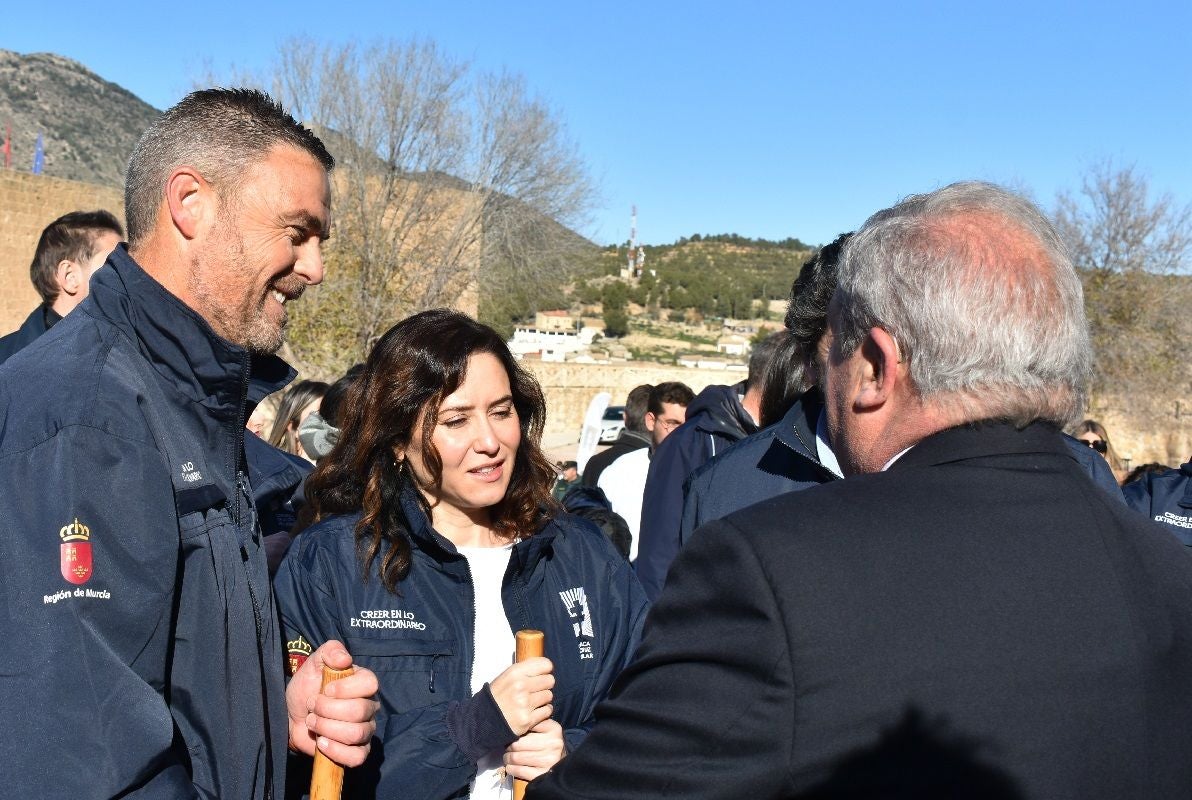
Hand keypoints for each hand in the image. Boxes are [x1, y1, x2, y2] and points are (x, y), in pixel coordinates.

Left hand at [286, 639, 379, 766]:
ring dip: (326, 728)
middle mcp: (369, 706)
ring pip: (356, 734)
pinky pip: (357, 757)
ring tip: (312, 722)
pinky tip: (322, 743)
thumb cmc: (306, 688)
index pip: (370, 683)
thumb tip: (345, 659)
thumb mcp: (313, 663)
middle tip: (312, 707)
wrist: (291, 717)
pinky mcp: (357, 751)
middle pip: (359, 711)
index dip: (346, 688)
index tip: (326, 689)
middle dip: (327, 710)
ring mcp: (365, 730)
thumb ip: (329, 651)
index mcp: (363, 683)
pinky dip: (336, 751)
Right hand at [489, 656, 553, 735]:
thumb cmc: (498, 696)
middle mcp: (520, 686)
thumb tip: (548, 666)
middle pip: (550, 680)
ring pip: (549, 696)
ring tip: (532, 702)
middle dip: (544, 685)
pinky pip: (547, 711)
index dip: (545, 670)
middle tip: (535, 690)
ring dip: (543, 699)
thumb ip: (526, 670)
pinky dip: (543, 712)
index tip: (542, 674)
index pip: (545, 664)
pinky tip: (532, 711)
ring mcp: (525, 703)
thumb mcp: (507, 676)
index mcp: (515, 672)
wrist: (484, 719)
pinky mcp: (528, 719)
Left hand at [504, 718, 564, 780]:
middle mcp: (553, 744)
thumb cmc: (548, 742)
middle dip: (509, 746)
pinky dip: (511, 768)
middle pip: (518, 744)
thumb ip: (533, 721)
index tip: (511, 732)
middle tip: (507, 747)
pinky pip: (519, 770)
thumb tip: (513, 722)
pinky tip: (511, 766)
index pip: (527, 726)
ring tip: (508, 756)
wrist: (562, 763)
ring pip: (516, 757)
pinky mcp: (542, 774)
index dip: (516, 730)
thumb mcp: (545, 728)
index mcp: (553, 729)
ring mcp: (549, 760)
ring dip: (508, 758)